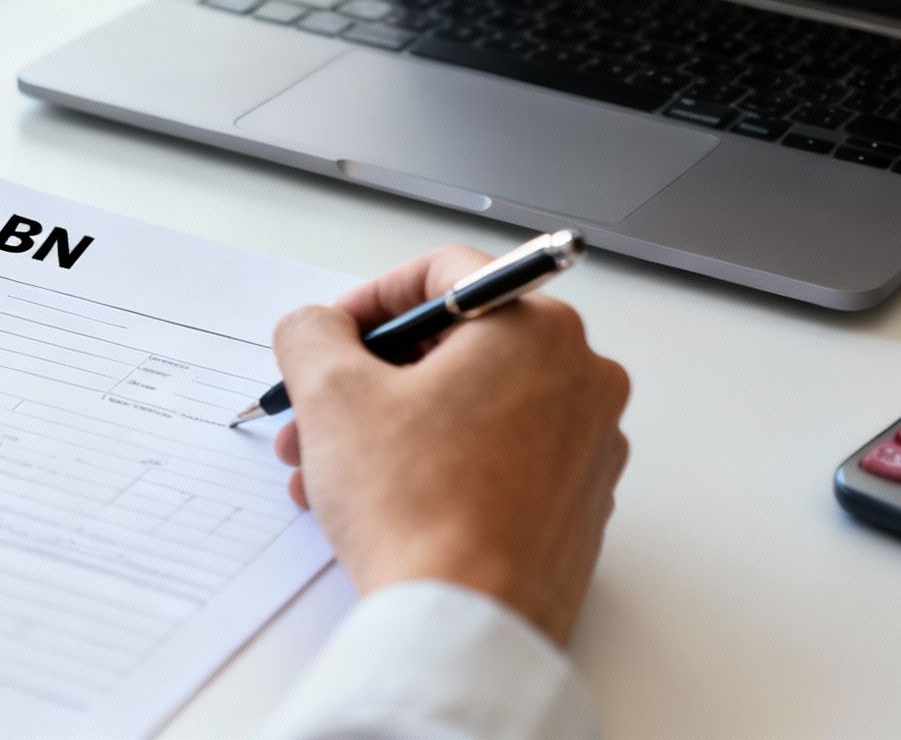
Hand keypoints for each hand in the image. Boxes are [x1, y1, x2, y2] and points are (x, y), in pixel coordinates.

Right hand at [270, 247, 628, 645]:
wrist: (463, 626)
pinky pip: (496, 458)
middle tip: (315, 410)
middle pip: (456, 347)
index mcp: (538, 329)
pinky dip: (435, 465)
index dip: (370, 300)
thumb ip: (313, 333)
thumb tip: (316, 327)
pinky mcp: (577, 504)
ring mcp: (587, 446)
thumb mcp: (332, 395)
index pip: (445, 275)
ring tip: (323, 470)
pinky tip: (375, 502)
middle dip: (369, 378)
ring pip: (469, 407)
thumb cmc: (417, 509)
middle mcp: (580, 378)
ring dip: (389, 426)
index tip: (331, 334)